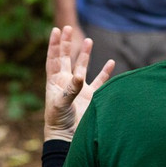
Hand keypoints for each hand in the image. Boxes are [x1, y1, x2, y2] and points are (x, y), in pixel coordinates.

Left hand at [44, 26, 114, 141]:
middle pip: (66, 58)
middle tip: (69, 28)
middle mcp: (66, 83)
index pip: (54, 59)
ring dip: (85, 54)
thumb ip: (71, 89)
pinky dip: (105, 72)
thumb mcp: (61, 104)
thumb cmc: (58, 121)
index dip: (54, 45)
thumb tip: (80, 75)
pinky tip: (111, 63)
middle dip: (67, 43)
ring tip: (88, 40)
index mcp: (55, 82)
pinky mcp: (91, 97)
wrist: (67, 138)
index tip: (56, 30)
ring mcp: (79, 89)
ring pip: (82, 67)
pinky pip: (99, 82)